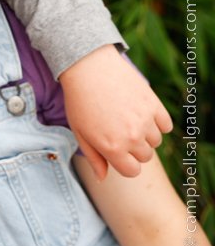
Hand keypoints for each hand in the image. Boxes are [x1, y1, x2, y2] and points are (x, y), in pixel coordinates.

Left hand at [59, 45, 171, 179]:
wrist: (88, 67)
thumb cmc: (79, 101)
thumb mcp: (80, 132)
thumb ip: (93, 157)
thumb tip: (102, 178)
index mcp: (112, 148)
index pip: (132, 171)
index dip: (124, 163)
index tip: (116, 151)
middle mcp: (132, 138)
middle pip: (144, 157)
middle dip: (133, 148)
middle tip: (117, 130)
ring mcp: (145, 121)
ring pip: (156, 141)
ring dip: (145, 134)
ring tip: (126, 118)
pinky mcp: (154, 105)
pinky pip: (165, 125)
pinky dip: (156, 122)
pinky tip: (139, 112)